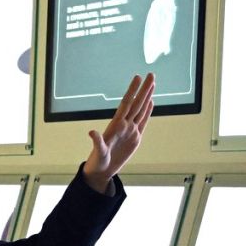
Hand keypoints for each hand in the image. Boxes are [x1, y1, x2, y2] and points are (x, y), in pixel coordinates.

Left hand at [84, 73, 154, 192]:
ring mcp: (130, 130)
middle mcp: (124, 125)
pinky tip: (151, 102)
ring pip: (141, 110)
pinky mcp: (135, 138)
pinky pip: (143, 122)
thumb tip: (91, 133)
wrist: (103, 170)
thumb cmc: (98, 161)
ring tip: (153, 84)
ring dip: (147, 97)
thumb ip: (97, 142)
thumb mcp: (98, 153)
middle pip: (137, 103)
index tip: (137, 77)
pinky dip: (147, 111)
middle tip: (151, 74)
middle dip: (144, 89)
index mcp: (116, 125)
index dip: (132, 91)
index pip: (126, 104)